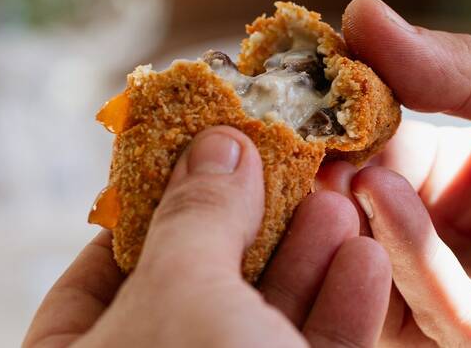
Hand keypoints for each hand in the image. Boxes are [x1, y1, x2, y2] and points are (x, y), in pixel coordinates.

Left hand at [23, 126, 391, 347]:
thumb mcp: (182, 294)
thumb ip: (197, 214)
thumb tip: (219, 143)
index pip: (102, 271)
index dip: (153, 204)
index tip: (201, 153)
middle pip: (205, 282)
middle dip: (256, 219)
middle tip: (289, 161)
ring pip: (272, 315)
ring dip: (312, 253)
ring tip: (342, 196)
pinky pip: (319, 347)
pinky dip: (345, 305)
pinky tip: (368, 258)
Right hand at [317, 0, 470, 346]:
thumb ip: (447, 67)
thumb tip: (358, 16)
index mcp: (447, 177)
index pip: (366, 159)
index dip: (331, 135)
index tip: (296, 101)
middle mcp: (448, 238)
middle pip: (360, 228)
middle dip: (326, 192)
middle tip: (298, 150)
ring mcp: (470, 292)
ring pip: (383, 280)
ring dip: (357, 229)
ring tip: (348, 175)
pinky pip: (440, 314)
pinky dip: (410, 260)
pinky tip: (390, 201)